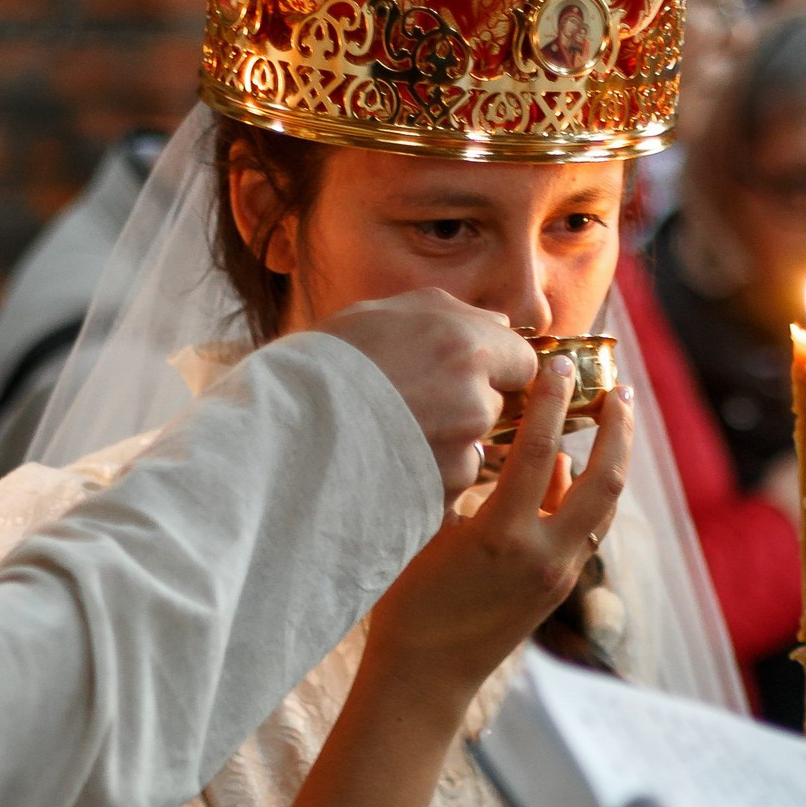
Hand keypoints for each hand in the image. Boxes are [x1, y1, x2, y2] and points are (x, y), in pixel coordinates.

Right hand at [321, 292, 535, 494]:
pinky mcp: (441, 492)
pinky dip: (426, 473)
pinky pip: (448, 481)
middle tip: (413, 404)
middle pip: (496, 404)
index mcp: (465, 344)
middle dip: (466, 404)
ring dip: (445, 442)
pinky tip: (387, 461)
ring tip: (391, 435)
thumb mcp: (381, 314)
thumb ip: (449, 314)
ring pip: (472, 446)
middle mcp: (473, 398)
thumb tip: (499, 326)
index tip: (467, 371)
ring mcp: (459, 452)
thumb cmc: (323, 365)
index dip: (496, 365)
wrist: (282, 433)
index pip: (523, 360)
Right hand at [361, 366, 632, 710]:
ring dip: (612, 460)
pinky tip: (572, 470)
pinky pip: (586, 529)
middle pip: (606, 480)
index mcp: (504, 537)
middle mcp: (545, 556)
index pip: (539, 452)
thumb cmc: (408, 605)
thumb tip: (493, 446)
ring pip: (605, 506)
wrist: (425, 678)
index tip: (559, 364)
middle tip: (618, 389)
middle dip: (619, 430)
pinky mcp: (558, 588)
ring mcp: (558, 575)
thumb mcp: (428, 533)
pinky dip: (587, 494)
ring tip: (612, 419)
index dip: (551, 401)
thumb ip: (465, 488)